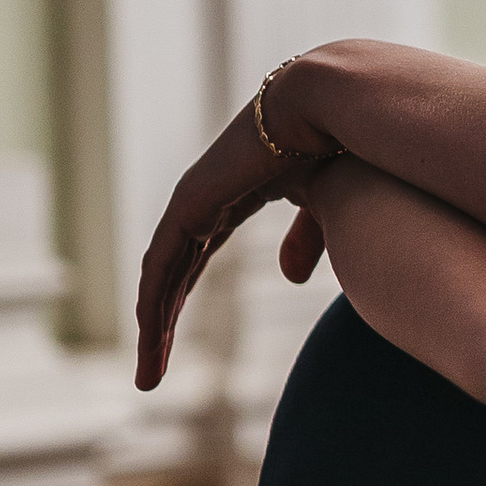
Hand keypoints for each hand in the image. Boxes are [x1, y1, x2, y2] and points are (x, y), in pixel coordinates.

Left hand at [135, 85, 341, 387]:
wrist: (329, 110)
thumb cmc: (337, 148)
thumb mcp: (322, 207)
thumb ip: (305, 239)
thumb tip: (290, 279)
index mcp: (232, 197)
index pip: (194, 260)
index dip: (182, 300)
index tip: (172, 343)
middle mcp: (203, 200)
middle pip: (171, 275)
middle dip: (160, 326)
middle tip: (150, 375)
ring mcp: (192, 201)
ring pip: (160, 277)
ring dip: (153, 328)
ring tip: (148, 375)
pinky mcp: (190, 203)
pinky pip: (162, 264)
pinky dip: (154, 302)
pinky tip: (151, 334)